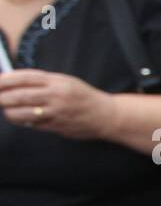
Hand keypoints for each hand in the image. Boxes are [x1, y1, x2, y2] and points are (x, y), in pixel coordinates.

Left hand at [0, 69, 114, 140]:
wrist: (105, 115)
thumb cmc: (82, 96)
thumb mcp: (64, 81)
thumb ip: (41, 81)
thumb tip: (13, 81)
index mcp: (57, 82)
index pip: (24, 78)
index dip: (6, 80)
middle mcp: (56, 96)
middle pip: (20, 96)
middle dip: (2, 97)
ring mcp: (56, 113)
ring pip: (23, 113)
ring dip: (9, 112)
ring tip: (7, 110)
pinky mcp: (57, 127)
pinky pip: (34, 124)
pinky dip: (24, 121)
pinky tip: (23, 118)